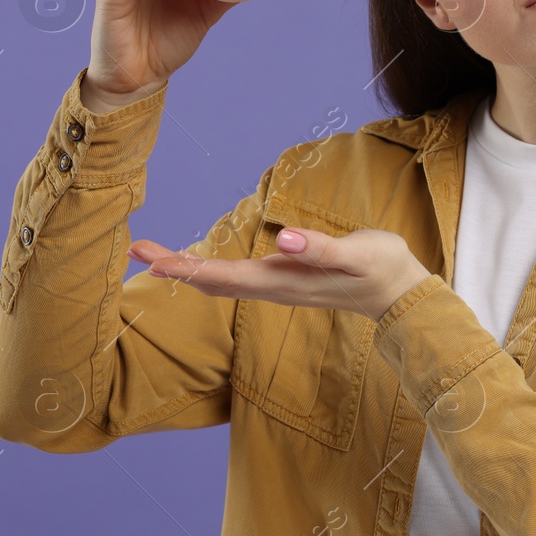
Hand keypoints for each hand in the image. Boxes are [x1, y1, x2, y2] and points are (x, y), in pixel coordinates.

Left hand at [128, 225, 434, 322]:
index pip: (221, 277)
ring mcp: (276, 286)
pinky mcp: (282, 280)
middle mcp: (271, 287)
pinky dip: (205, 270)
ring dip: (184, 270)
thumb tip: (283, 241)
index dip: (183, 269)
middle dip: (172, 268)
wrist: (401, 293)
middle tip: (134, 250)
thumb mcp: (358, 254)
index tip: (150, 259)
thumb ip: (321, 249)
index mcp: (281, 281)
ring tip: (151, 256)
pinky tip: (194, 264)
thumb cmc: (382, 269)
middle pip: (210, 282)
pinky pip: (233, 278)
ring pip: (218, 282)